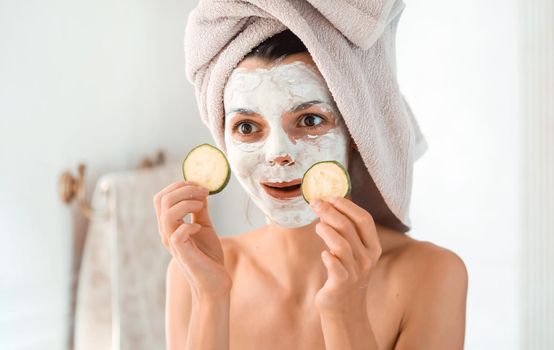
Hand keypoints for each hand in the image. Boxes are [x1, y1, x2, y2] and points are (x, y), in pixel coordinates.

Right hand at [153, 180, 231, 298]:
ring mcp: (172, 243)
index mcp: (169, 225)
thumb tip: (201, 191)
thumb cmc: (208, 256)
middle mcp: (166, 233)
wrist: (215, 283)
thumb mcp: (204, 227)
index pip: (161, 198)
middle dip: (183, 189)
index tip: (199, 185)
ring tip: (202, 206)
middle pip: (162, 200)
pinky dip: (190, 225)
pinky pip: (178, 233)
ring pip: (167, 213)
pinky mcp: (182, 253)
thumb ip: (200, 210)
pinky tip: (199, 228)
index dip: (178, 186)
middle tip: (203, 192)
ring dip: (187, 203)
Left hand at [309, 196, 381, 314]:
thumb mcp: (353, 252)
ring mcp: (356, 272)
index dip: (347, 206)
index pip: (364, 219)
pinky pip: (335, 266)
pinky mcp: (342, 284)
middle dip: (331, 212)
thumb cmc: (346, 273)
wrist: (345, 308)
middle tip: (316, 203)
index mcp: (373, 247)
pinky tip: (323, 254)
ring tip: (317, 226)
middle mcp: (368, 258)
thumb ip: (346, 232)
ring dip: (327, 231)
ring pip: (342, 245)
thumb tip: (327, 206)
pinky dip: (328, 257)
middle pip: (350, 228)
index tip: (331, 196)